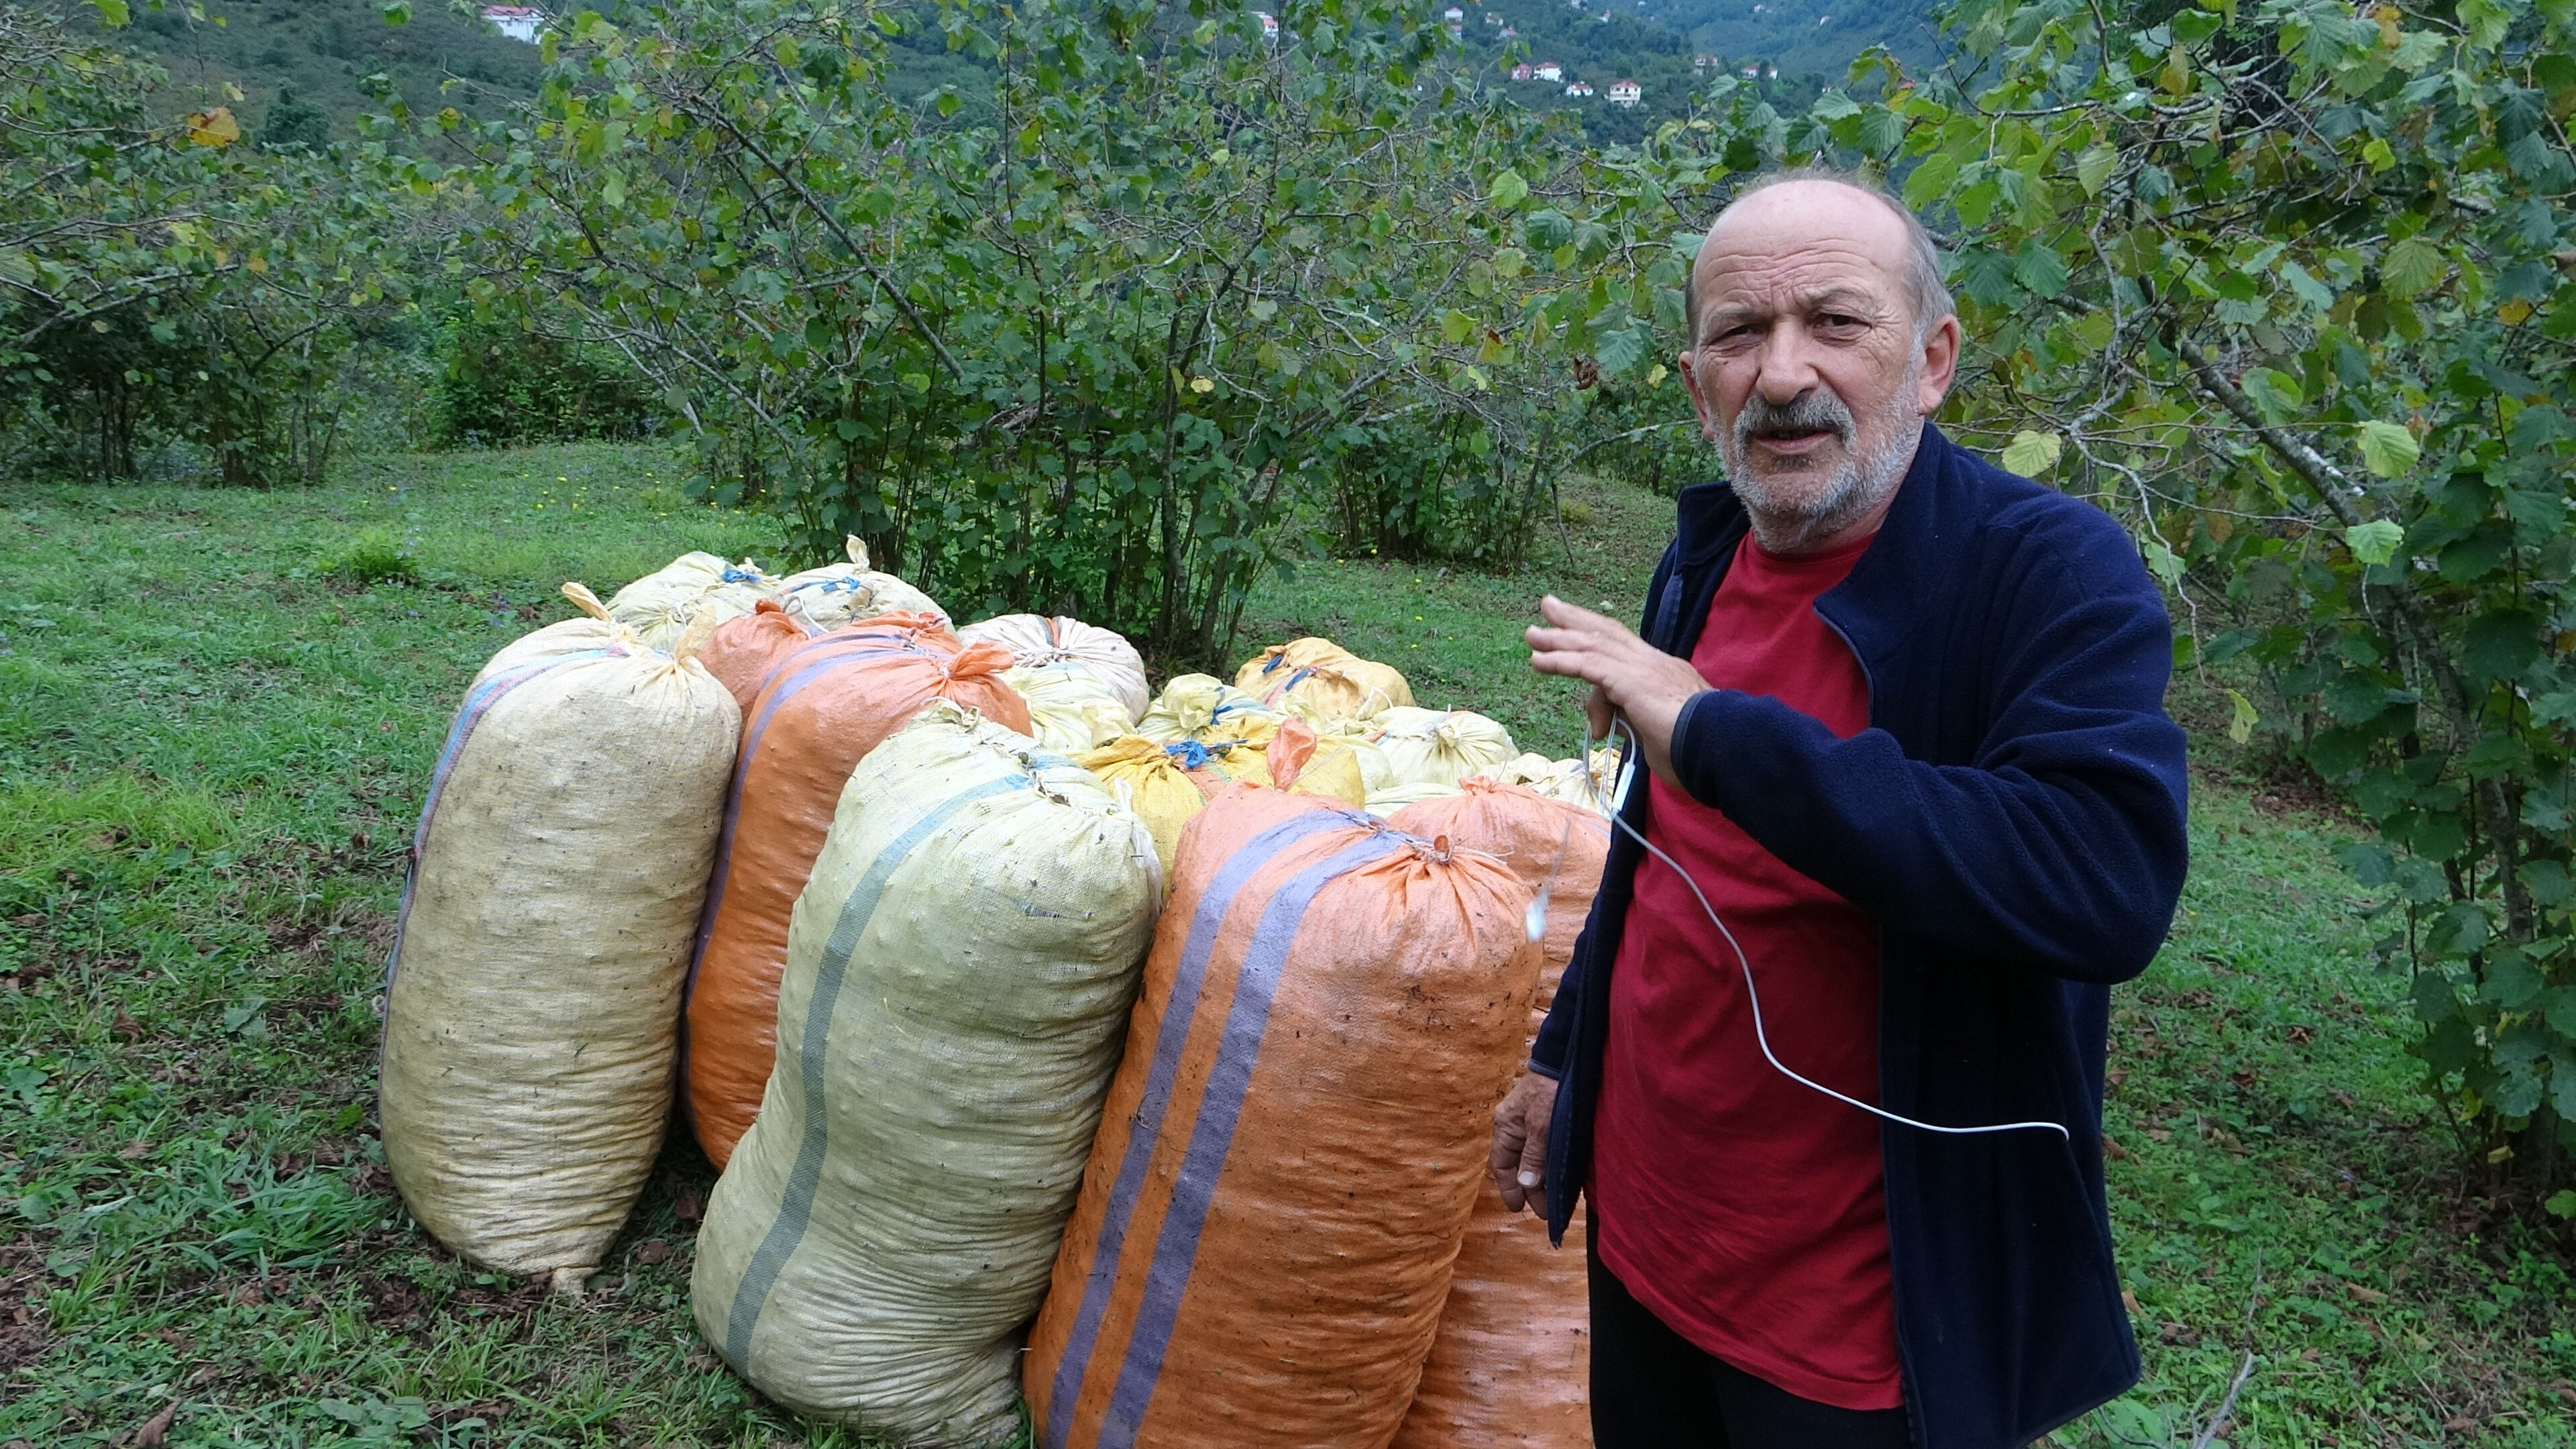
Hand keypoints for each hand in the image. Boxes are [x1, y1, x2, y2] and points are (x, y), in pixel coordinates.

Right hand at [1490, 1072, 1556, 1215]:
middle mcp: (1515, 1127)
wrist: (1566, 1058)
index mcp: (1505, 1126)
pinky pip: (1546, 1150)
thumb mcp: (1541, 1125)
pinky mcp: (1548, 1121)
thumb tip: (1524, 1185)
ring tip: (1555, 1202)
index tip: (1518, 1209)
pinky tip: (1562, 1179)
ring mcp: (1531, 1124)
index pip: (1501, 1165)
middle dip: (1530, 1190)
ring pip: (1534, 1160)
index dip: (1509, 1188)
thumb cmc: (1550, 1089)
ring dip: (1542, 1180)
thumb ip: (1533, 1156)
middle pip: (1518, 1166)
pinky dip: (1551, 1166)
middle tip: (1545, 1213)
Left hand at [1526, 595, 1704, 787]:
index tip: (1575, 636)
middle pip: (1608, 632)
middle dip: (1576, 619)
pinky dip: (1561, 661)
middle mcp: (1654, 663)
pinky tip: (1538, 661)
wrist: (1721, 746)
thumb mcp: (1659, 737)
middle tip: (1549, 606)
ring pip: (1594, 644)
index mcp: (1666, 673)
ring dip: (1559, 638)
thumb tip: (1613, 726)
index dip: (1597, 641)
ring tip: (1532, 635)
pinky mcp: (1631, 681)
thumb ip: (1636, 726)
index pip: (1625, 652)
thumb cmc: (1697, 751)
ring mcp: (1644, 669)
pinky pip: (1589, 665)